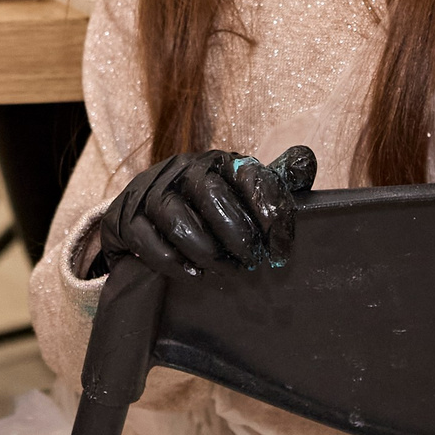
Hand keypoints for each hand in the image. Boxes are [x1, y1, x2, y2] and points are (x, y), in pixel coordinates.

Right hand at [95, 146, 315, 279]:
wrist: (140, 215)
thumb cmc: (203, 207)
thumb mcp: (238, 190)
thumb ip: (274, 179)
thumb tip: (306, 159)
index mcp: (218, 162)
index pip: (249, 175)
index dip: (269, 211)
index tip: (280, 250)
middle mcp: (183, 170)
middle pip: (211, 194)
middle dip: (236, 235)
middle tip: (250, 263)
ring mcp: (152, 192)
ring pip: (178, 219)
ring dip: (206, 251)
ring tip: (224, 273)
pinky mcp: (128, 219)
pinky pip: (149, 241)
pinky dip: (174, 262)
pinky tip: (194, 274)